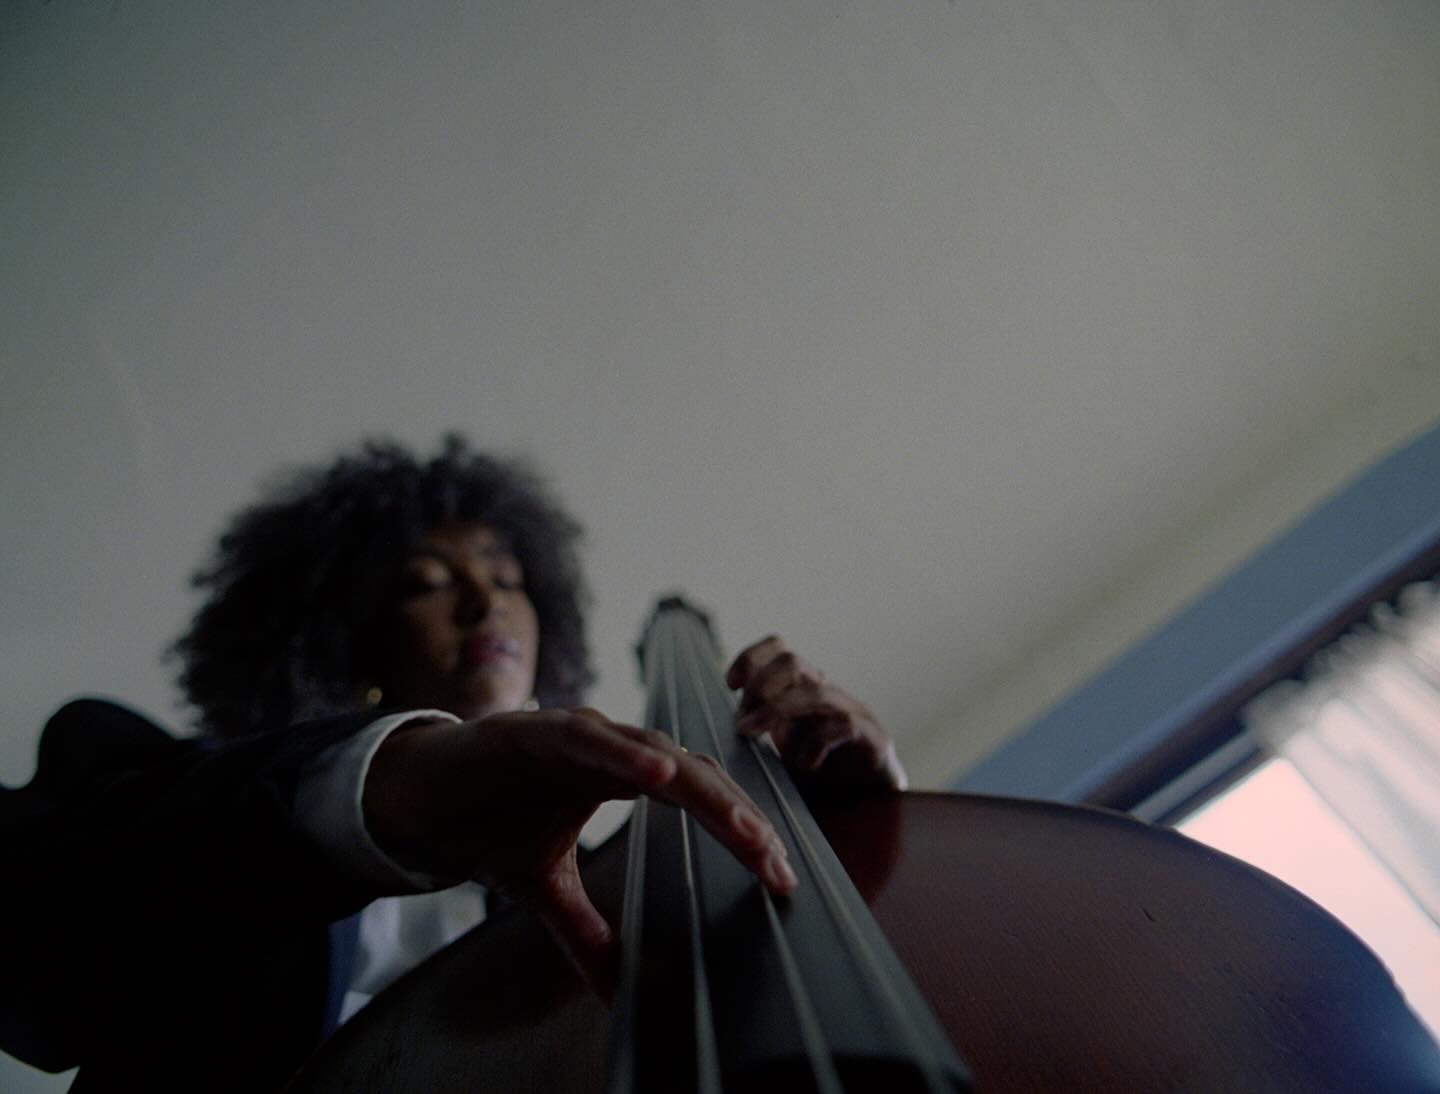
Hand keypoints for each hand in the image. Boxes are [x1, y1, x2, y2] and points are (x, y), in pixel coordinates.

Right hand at [362, 708, 796, 986]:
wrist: (414, 798)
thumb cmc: (485, 823)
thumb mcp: (546, 888)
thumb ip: (586, 932)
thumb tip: (618, 991)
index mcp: (621, 774)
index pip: (698, 797)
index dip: (741, 829)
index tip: (779, 875)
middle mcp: (608, 747)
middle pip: (693, 773)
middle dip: (739, 817)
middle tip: (776, 862)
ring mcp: (573, 733)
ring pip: (653, 750)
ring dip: (701, 789)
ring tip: (741, 826)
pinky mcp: (529, 730)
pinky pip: (586, 737)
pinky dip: (624, 752)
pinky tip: (660, 775)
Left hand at [727, 636, 907, 796]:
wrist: (872, 803)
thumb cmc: (823, 774)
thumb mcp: (783, 748)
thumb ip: (761, 730)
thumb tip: (726, 721)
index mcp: (804, 690)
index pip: (779, 651)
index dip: (752, 658)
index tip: (730, 684)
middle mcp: (828, 694)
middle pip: (792, 662)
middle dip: (759, 688)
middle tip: (743, 725)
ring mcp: (853, 713)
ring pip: (815, 692)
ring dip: (776, 711)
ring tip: (753, 735)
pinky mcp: (873, 739)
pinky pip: (842, 726)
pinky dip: (815, 744)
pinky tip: (805, 766)